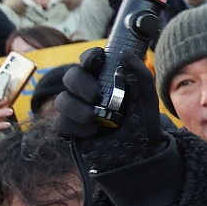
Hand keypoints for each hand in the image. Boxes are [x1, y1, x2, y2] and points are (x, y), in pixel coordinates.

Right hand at [55, 47, 166, 170]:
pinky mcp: (71, 129)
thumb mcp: (146, 97)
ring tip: (96, 119)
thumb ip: (140, 74)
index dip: (89, 57)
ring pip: (61, 101)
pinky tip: (91, 131)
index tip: (97, 59)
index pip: (90, 60)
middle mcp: (88, 91)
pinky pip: (60, 124)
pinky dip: (74, 127)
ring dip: (77, 109)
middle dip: (80, 84)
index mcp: (105, 78)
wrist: (141, 151)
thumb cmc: (143, 121)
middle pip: (70, 77)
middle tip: (96, 96)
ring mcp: (77, 110)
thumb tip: (124, 53)